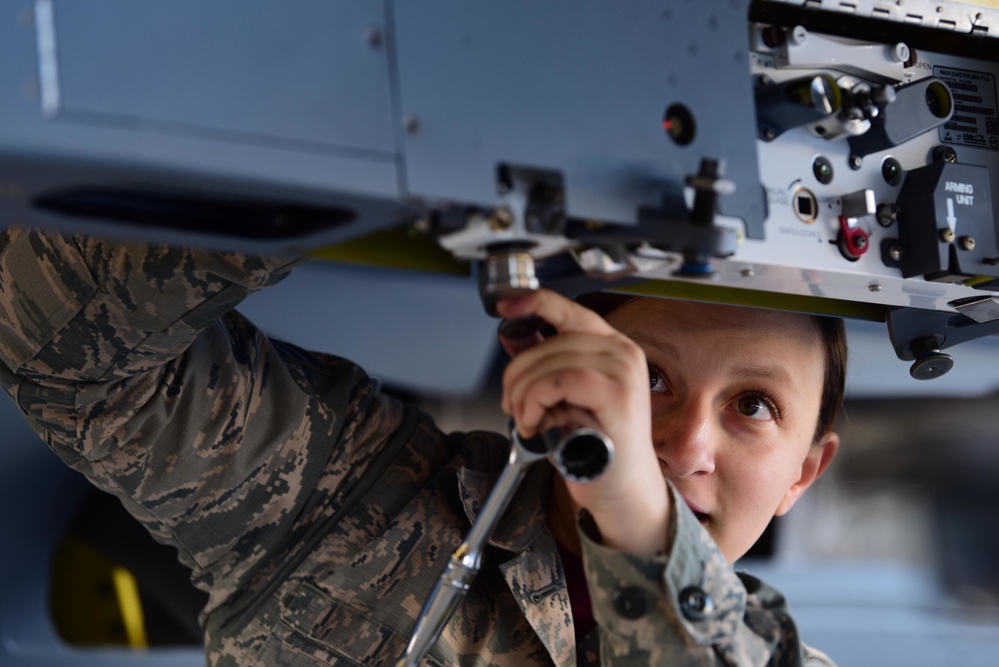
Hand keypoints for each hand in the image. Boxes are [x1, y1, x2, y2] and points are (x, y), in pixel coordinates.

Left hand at [497, 289, 671, 555]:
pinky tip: (535, 425)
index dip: (534, 302)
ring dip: (523, 394)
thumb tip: (513, 337)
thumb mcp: (562, 399)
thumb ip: (544, 367)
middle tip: (513, 405)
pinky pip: (558, 381)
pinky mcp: (617, 393)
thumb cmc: (595, 448)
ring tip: (527, 420)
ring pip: (549, 361)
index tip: (505, 306)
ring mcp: (624, 370)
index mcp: (612, 347)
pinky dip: (535, 402)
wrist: (622, 491)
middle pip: (549, 340)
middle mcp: (623, 351)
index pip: (569, 309)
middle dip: (517, 374)